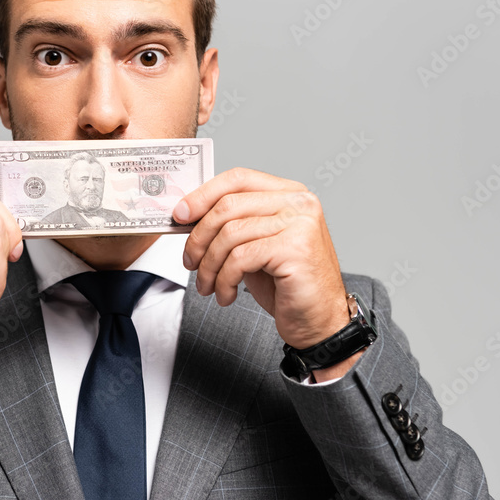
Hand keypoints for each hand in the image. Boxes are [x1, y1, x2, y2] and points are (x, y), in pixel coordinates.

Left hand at [173, 168, 349, 352]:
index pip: (238, 178)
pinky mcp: (295, 249)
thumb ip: (230, 225)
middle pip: (229, 205)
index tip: (180, 215)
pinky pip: (240, 258)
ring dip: (209, 265)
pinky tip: (226, 294)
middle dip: (199, 237)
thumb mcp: (253, 245)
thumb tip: (187, 215)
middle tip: (189, 261)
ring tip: (207, 286)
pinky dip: (225, 279)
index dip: (203, 194)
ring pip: (230, 234)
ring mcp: (299, 223)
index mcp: (289, 193)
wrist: (319, 321)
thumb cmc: (286, 285)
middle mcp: (298, 203)